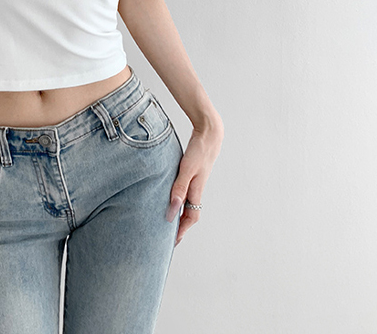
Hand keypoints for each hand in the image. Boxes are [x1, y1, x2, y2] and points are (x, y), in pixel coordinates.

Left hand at [166, 124, 223, 246]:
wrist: (209, 134)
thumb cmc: (198, 150)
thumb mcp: (186, 169)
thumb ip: (179, 188)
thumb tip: (172, 211)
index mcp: (196, 190)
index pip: (191, 217)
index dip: (182, 230)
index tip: (173, 242)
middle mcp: (197, 188)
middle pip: (190, 213)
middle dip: (181, 226)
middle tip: (168, 236)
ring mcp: (196, 181)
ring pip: (188, 203)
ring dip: (180, 213)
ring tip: (168, 220)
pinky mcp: (192, 173)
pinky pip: (186, 192)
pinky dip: (179, 199)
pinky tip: (171, 196)